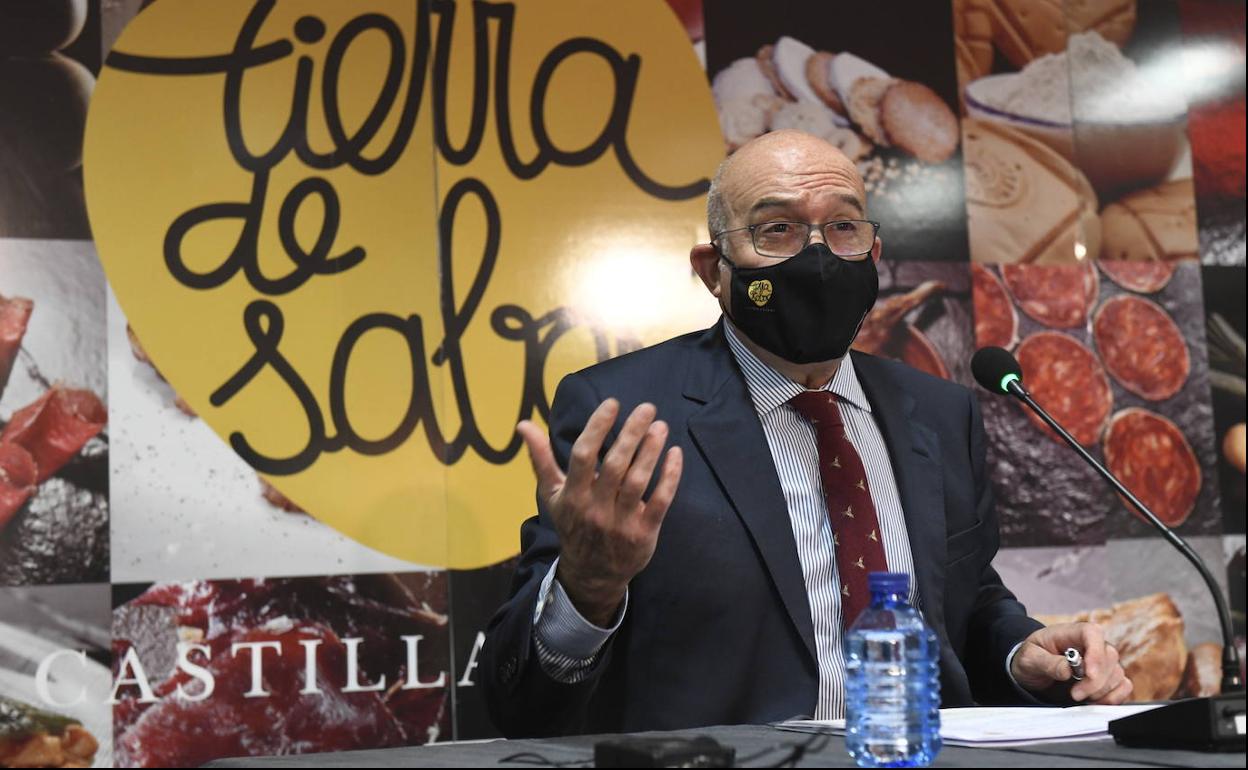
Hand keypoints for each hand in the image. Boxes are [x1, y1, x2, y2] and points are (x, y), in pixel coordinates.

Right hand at [516, 399, 682, 626]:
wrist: (591, 574)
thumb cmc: (573, 524)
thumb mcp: (553, 495)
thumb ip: (541, 459)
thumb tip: (524, 425)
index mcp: (573, 495)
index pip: (583, 456)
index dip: (597, 427)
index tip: (612, 404)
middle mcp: (596, 507)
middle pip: (615, 465)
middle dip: (631, 433)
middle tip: (647, 408)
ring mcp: (621, 522)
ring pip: (638, 481)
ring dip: (650, 451)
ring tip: (660, 426)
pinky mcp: (644, 533)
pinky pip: (660, 501)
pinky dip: (670, 477)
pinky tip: (675, 453)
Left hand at [1011, 622, 1132, 703]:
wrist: (1033, 669)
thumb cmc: (1032, 657)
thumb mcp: (1030, 658)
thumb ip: (1047, 662)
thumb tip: (1068, 670)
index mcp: (1073, 632)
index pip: (1093, 633)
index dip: (1096, 653)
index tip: (1089, 674)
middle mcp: (1093, 644)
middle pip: (1109, 657)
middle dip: (1095, 681)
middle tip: (1075, 694)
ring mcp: (1103, 660)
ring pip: (1117, 674)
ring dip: (1101, 691)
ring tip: (1078, 696)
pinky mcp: (1108, 677)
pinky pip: (1123, 686)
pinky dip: (1113, 697)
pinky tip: (1094, 702)